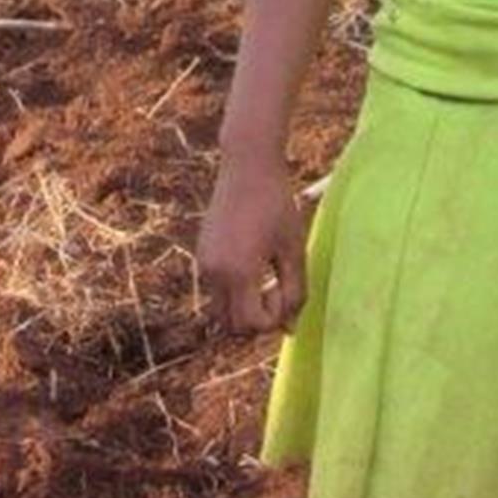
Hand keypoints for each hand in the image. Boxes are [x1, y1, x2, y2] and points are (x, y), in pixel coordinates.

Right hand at [197, 150, 308, 334]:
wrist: (247, 167)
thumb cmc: (277, 206)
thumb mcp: (293, 250)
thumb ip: (295, 292)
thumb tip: (290, 330)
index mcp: (239, 272)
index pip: (252, 324)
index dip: (275, 318)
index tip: (286, 290)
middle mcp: (214, 272)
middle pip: (233, 326)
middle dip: (258, 320)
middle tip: (278, 291)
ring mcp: (204, 263)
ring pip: (221, 311)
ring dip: (244, 308)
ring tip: (267, 280)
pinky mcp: (201, 254)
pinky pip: (215, 291)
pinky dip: (234, 293)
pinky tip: (255, 266)